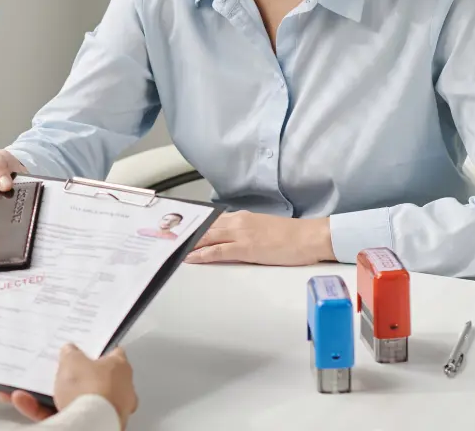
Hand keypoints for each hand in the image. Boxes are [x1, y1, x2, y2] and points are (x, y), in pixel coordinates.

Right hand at [0, 344, 138, 427]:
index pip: (112, 354)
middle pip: (89, 380)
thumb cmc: (92, 390)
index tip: (82, 349)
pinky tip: (26, 403)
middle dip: (68, 378)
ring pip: (73, 401)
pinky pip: (64, 417)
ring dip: (49, 396)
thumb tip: (69, 350)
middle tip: (52, 372)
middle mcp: (118, 392)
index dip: (95, 350)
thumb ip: (70, 353)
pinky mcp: (92, 427)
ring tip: (28, 390)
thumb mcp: (73, 360)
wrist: (90, 425)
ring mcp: (105, 412)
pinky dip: (44, 410)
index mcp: (120, 369)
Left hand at [185, 210, 334, 265]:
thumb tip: (230, 238)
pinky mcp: (246, 248)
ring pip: (207, 237)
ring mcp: (241, 234)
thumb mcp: (263, 229)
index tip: (177, 229)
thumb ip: (245, 231)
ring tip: (171, 248)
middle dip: (185, 234)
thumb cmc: (291, 236)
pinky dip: (202, 254)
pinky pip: (218, 251)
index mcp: (242, 217)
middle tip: (166, 238)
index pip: (211, 220)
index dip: (193, 226)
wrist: (309, 237)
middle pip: (205, 228)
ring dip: (188, 244)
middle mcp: (238, 222)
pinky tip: (190, 258)